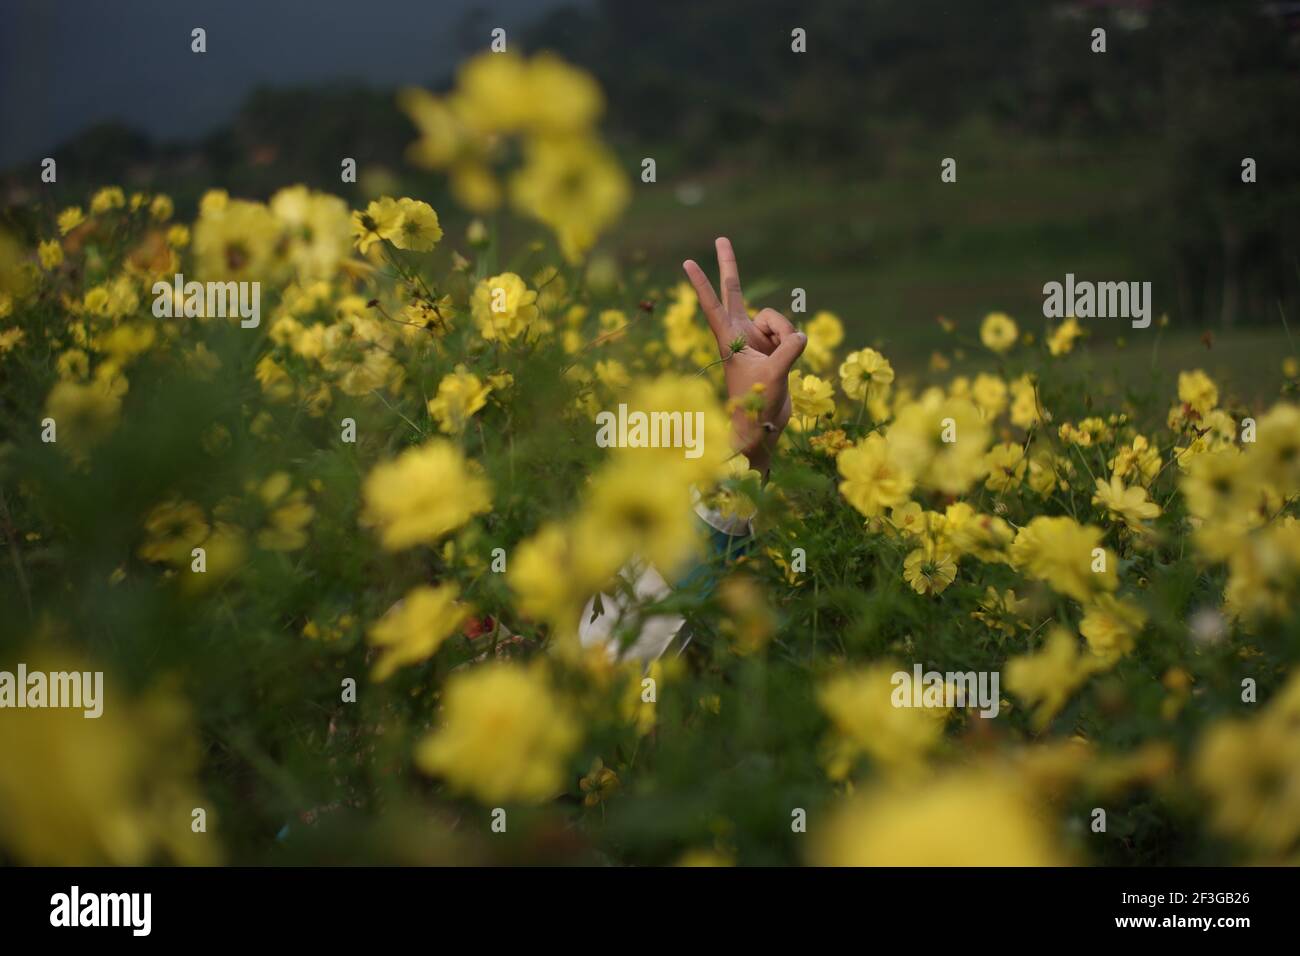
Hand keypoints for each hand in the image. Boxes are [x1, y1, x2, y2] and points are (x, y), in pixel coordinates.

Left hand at [683, 237, 805, 476]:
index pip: (712, 305)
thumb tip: (802, 336)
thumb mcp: (773, 376)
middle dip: (729, 266)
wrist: (763, 427)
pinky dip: (794, 345)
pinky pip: (791, 333)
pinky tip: (789, 361)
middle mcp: (741, 333)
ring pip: (779, 319)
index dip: (702, 283)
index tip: (687, 262)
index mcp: (729, 339)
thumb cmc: (757, 404)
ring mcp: (758, 338)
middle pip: (734, 291)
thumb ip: (788, 351)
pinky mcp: (775, 347)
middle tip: (720, 238)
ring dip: (786, 336)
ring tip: (778, 362)